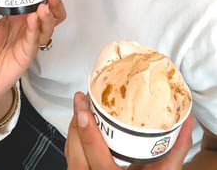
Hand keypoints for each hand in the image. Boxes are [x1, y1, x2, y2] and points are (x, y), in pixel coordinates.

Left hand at [0, 0, 64, 99]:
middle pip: (46, 12)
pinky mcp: (28, 52)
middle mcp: (24, 25)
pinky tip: (33, 20)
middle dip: (52, 3)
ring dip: (48, 16)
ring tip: (43, 7)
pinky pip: (35, 39)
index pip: (30, 0)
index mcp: (13, 16)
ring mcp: (28, 39)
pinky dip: (35, 29)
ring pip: (47, 25)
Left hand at [65, 92, 192, 169]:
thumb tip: (186, 123)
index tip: (85, 112)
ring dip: (74, 128)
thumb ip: (176, 152)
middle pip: (77, 152)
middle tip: (82, 99)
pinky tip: (81, 125)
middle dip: (77, 123)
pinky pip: (72, 158)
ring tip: (82, 107)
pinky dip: (75, 139)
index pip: (97, 158)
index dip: (89, 134)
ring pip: (71, 153)